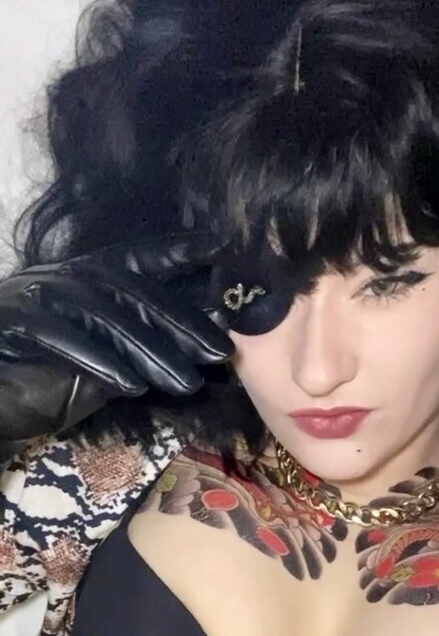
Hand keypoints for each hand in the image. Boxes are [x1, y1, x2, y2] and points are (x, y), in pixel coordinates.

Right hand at [0, 232, 233, 445]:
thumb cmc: (38, 387)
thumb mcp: (99, 368)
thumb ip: (133, 352)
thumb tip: (189, 349)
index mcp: (80, 280)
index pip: (134, 260)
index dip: (174, 251)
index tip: (220, 248)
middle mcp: (58, 279)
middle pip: (128, 288)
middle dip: (178, 320)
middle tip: (219, 351)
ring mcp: (32, 296)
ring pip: (102, 312)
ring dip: (149, 349)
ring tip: (186, 382)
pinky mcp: (12, 322)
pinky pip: (60, 336)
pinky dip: (98, 359)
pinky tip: (131, 385)